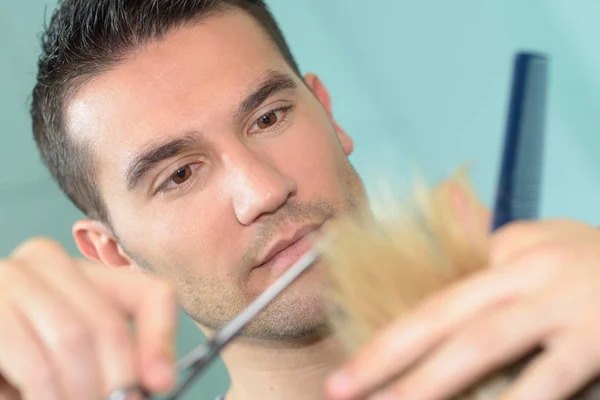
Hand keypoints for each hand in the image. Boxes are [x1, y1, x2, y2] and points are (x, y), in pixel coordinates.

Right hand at [0, 238, 177, 399]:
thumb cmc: (20, 365)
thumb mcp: (76, 358)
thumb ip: (114, 360)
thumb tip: (158, 380)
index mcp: (85, 271)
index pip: (150, 292)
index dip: (161, 337)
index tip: (162, 383)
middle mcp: (46, 262)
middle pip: (108, 322)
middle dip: (117, 380)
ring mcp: (11, 278)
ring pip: (72, 338)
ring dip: (80, 390)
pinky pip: (32, 357)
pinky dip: (46, 392)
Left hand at [324, 218, 599, 399]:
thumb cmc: (593, 261)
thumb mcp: (540, 246)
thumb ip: (489, 256)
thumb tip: (438, 261)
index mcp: (508, 260)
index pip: (436, 301)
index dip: (390, 339)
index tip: (351, 375)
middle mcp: (530, 280)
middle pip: (447, 321)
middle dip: (391, 360)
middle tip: (342, 391)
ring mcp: (567, 313)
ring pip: (487, 348)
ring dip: (438, 385)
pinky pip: (551, 384)